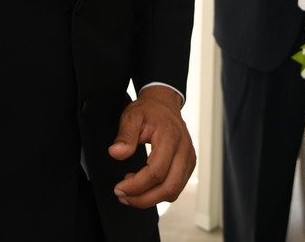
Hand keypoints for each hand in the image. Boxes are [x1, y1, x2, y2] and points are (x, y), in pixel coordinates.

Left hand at [109, 85, 195, 208]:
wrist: (164, 104)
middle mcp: (183, 149)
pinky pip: (176, 187)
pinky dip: (159, 193)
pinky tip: (144, 186)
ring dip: (150, 199)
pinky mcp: (188, 165)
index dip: (137, 186)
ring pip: (173, 191)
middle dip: (143, 199)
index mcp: (170, 137)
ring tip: (131, 192)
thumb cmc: (149, 110)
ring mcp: (188, 158)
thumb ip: (124, 136)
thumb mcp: (131, 117)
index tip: (119, 188)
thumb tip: (116, 153)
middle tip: (123, 196)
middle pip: (168, 187)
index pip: (156, 171)